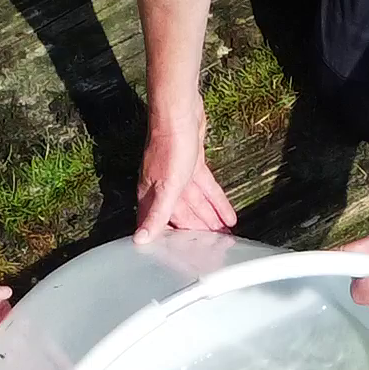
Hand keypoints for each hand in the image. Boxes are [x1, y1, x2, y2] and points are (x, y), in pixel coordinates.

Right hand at [134, 113, 236, 243]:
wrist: (179, 113)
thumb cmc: (169, 147)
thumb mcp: (166, 187)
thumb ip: (157, 214)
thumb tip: (139, 240)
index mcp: (152, 195)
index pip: (162, 225)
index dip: (173, 241)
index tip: (185, 256)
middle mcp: (163, 187)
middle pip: (183, 215)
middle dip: (198, 231)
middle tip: (214, 248)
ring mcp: (179, 175)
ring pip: (196, 203)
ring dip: (210, 218)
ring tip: (225, 235)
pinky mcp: (193, 164)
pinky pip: (206, 188)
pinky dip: (217, 202)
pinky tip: (228, 214)